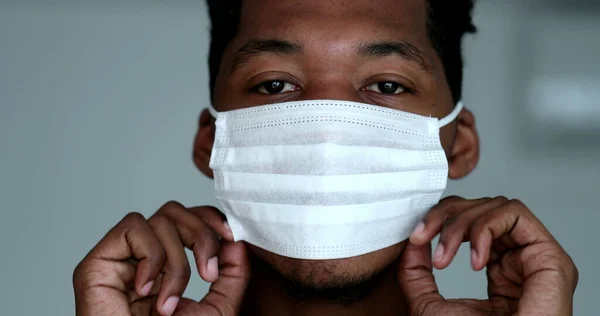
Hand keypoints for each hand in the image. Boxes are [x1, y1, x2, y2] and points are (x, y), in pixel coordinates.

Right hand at [73, 201, 249, 315]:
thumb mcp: (219, 308)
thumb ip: (233, 274)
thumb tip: (236, 240)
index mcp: (164, 266)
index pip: (187, 219)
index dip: (211, 220)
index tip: (232, 238)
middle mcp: (139, 258)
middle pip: (175, 211)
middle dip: (201, 236)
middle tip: (209, 275)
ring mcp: (118, 260)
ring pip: (159, 220)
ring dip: (176, 263)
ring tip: (169, 303)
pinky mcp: (97, 264)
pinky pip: (133, 228)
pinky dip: (151, 256)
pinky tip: (146, 291)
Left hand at [397, 196, 577, 315]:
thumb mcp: (428, 304)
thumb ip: (417, 273)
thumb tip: (412, 241)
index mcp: (498, 268)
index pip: (471, 221)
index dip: (439, 220)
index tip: (415, 239)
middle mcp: (519, 259)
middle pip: (482, 207)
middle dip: (445, 217)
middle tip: (423, 239)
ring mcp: (535, 257)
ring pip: (496, 206)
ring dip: (461, 224)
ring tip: (445, 258)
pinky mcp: (550, 258)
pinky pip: (515, 215)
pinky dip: (484, 229)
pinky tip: (474, 261)